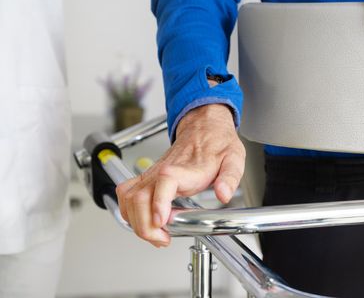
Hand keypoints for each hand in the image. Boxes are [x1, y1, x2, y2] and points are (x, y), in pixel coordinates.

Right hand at [116, 104, 245, 246]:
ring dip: (136, 223)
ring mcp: (151, 174)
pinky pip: (126, 194)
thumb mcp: (234, 159)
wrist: (204, 128)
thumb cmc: (217, 144)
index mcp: (185, 168)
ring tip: (156, 234)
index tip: (162, 221)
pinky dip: (129, 213)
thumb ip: (230, 177)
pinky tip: (145, 222)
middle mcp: (162, 171)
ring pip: (128, 199)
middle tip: (163, 239)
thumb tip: (224, 194)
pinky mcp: (147, 177)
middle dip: (146, 226)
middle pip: (139, 197)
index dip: (159, 202)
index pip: (165, 181)